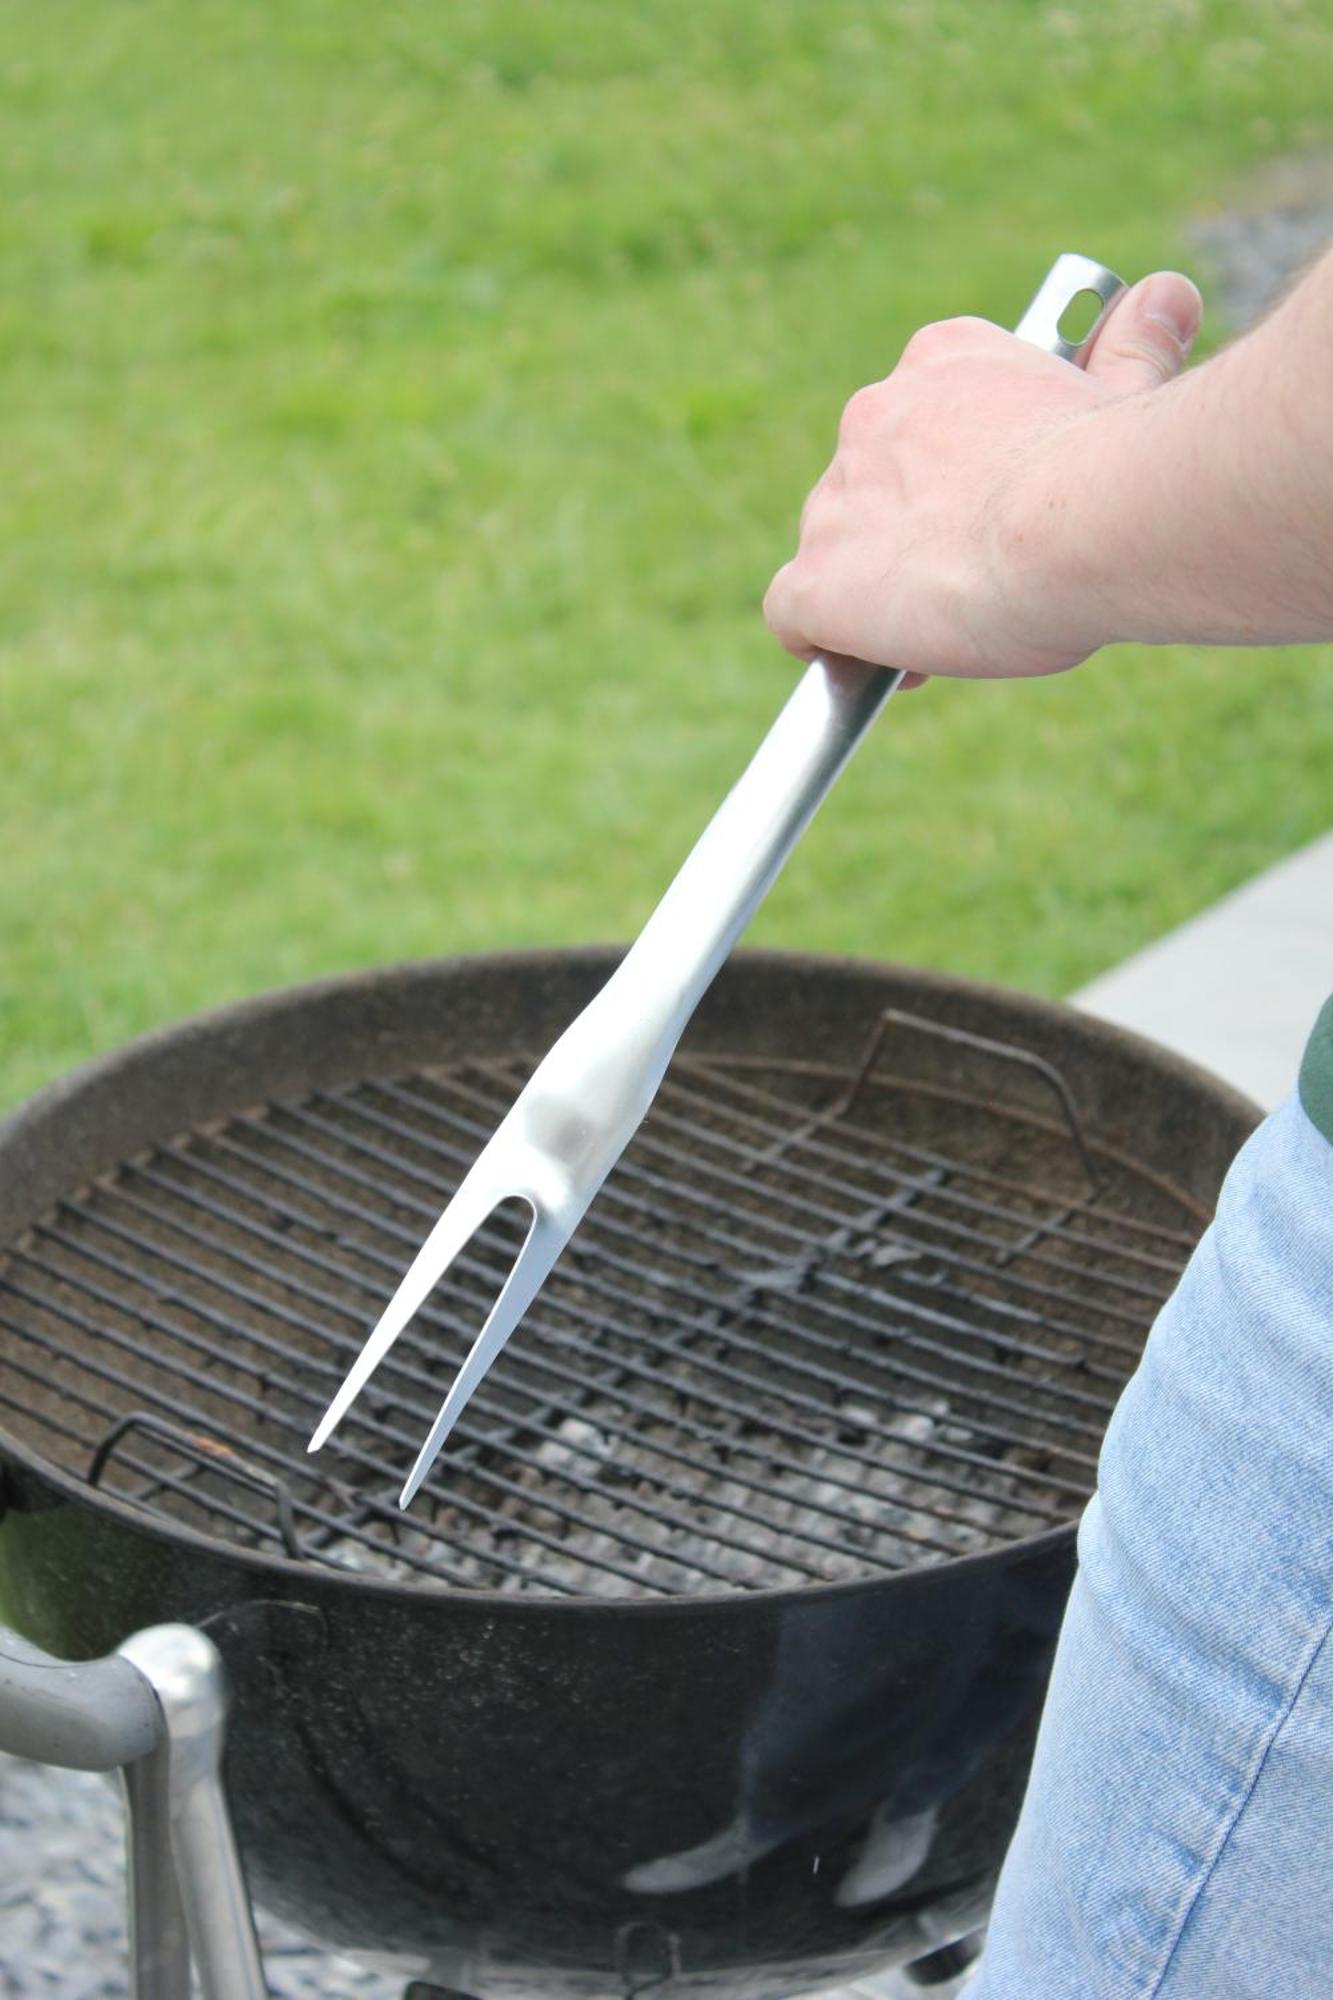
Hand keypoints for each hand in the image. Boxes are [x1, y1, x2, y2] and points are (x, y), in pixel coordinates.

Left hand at [762, 272, 1202, 681]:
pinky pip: (791, 615)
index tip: (991, 514)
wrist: (1080, 523)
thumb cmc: (1116, 468)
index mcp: (943, 359)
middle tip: (975, 580)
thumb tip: (1165, 297)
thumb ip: (1129, 356)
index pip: (923, 419)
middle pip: (874, 487)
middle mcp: (873, 413)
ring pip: (836, 549)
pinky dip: (821, 641)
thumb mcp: (1126, 395)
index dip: (951, 478)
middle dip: (914, 534)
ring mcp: (837, 499)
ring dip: (876, 589)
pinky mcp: (817, 578)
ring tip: (944, 630)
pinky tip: (860, 664)